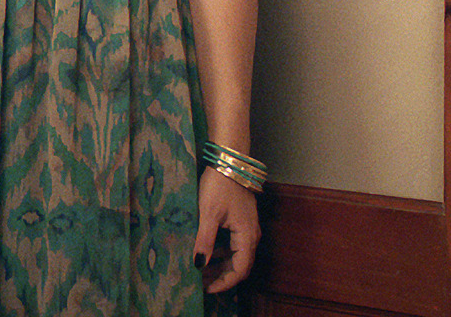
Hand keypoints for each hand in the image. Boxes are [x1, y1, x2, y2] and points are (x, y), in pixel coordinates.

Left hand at [195, 167, 259, 292]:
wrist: (229, 161)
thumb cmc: (219, 185)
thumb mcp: (208, 214)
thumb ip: (204, 240)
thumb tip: (198, 264)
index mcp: (247, 236)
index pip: (240, 269)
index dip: (225, 282)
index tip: (207, 289)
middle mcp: (251, 235)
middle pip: (239, 264)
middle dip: (220, 275)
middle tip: (199, 281)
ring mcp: (247, 227)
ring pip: (236, 254)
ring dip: (220, 264)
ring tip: (199, 268)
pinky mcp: (241, 220)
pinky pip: (233, 243)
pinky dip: (220, 251)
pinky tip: (205, 251)